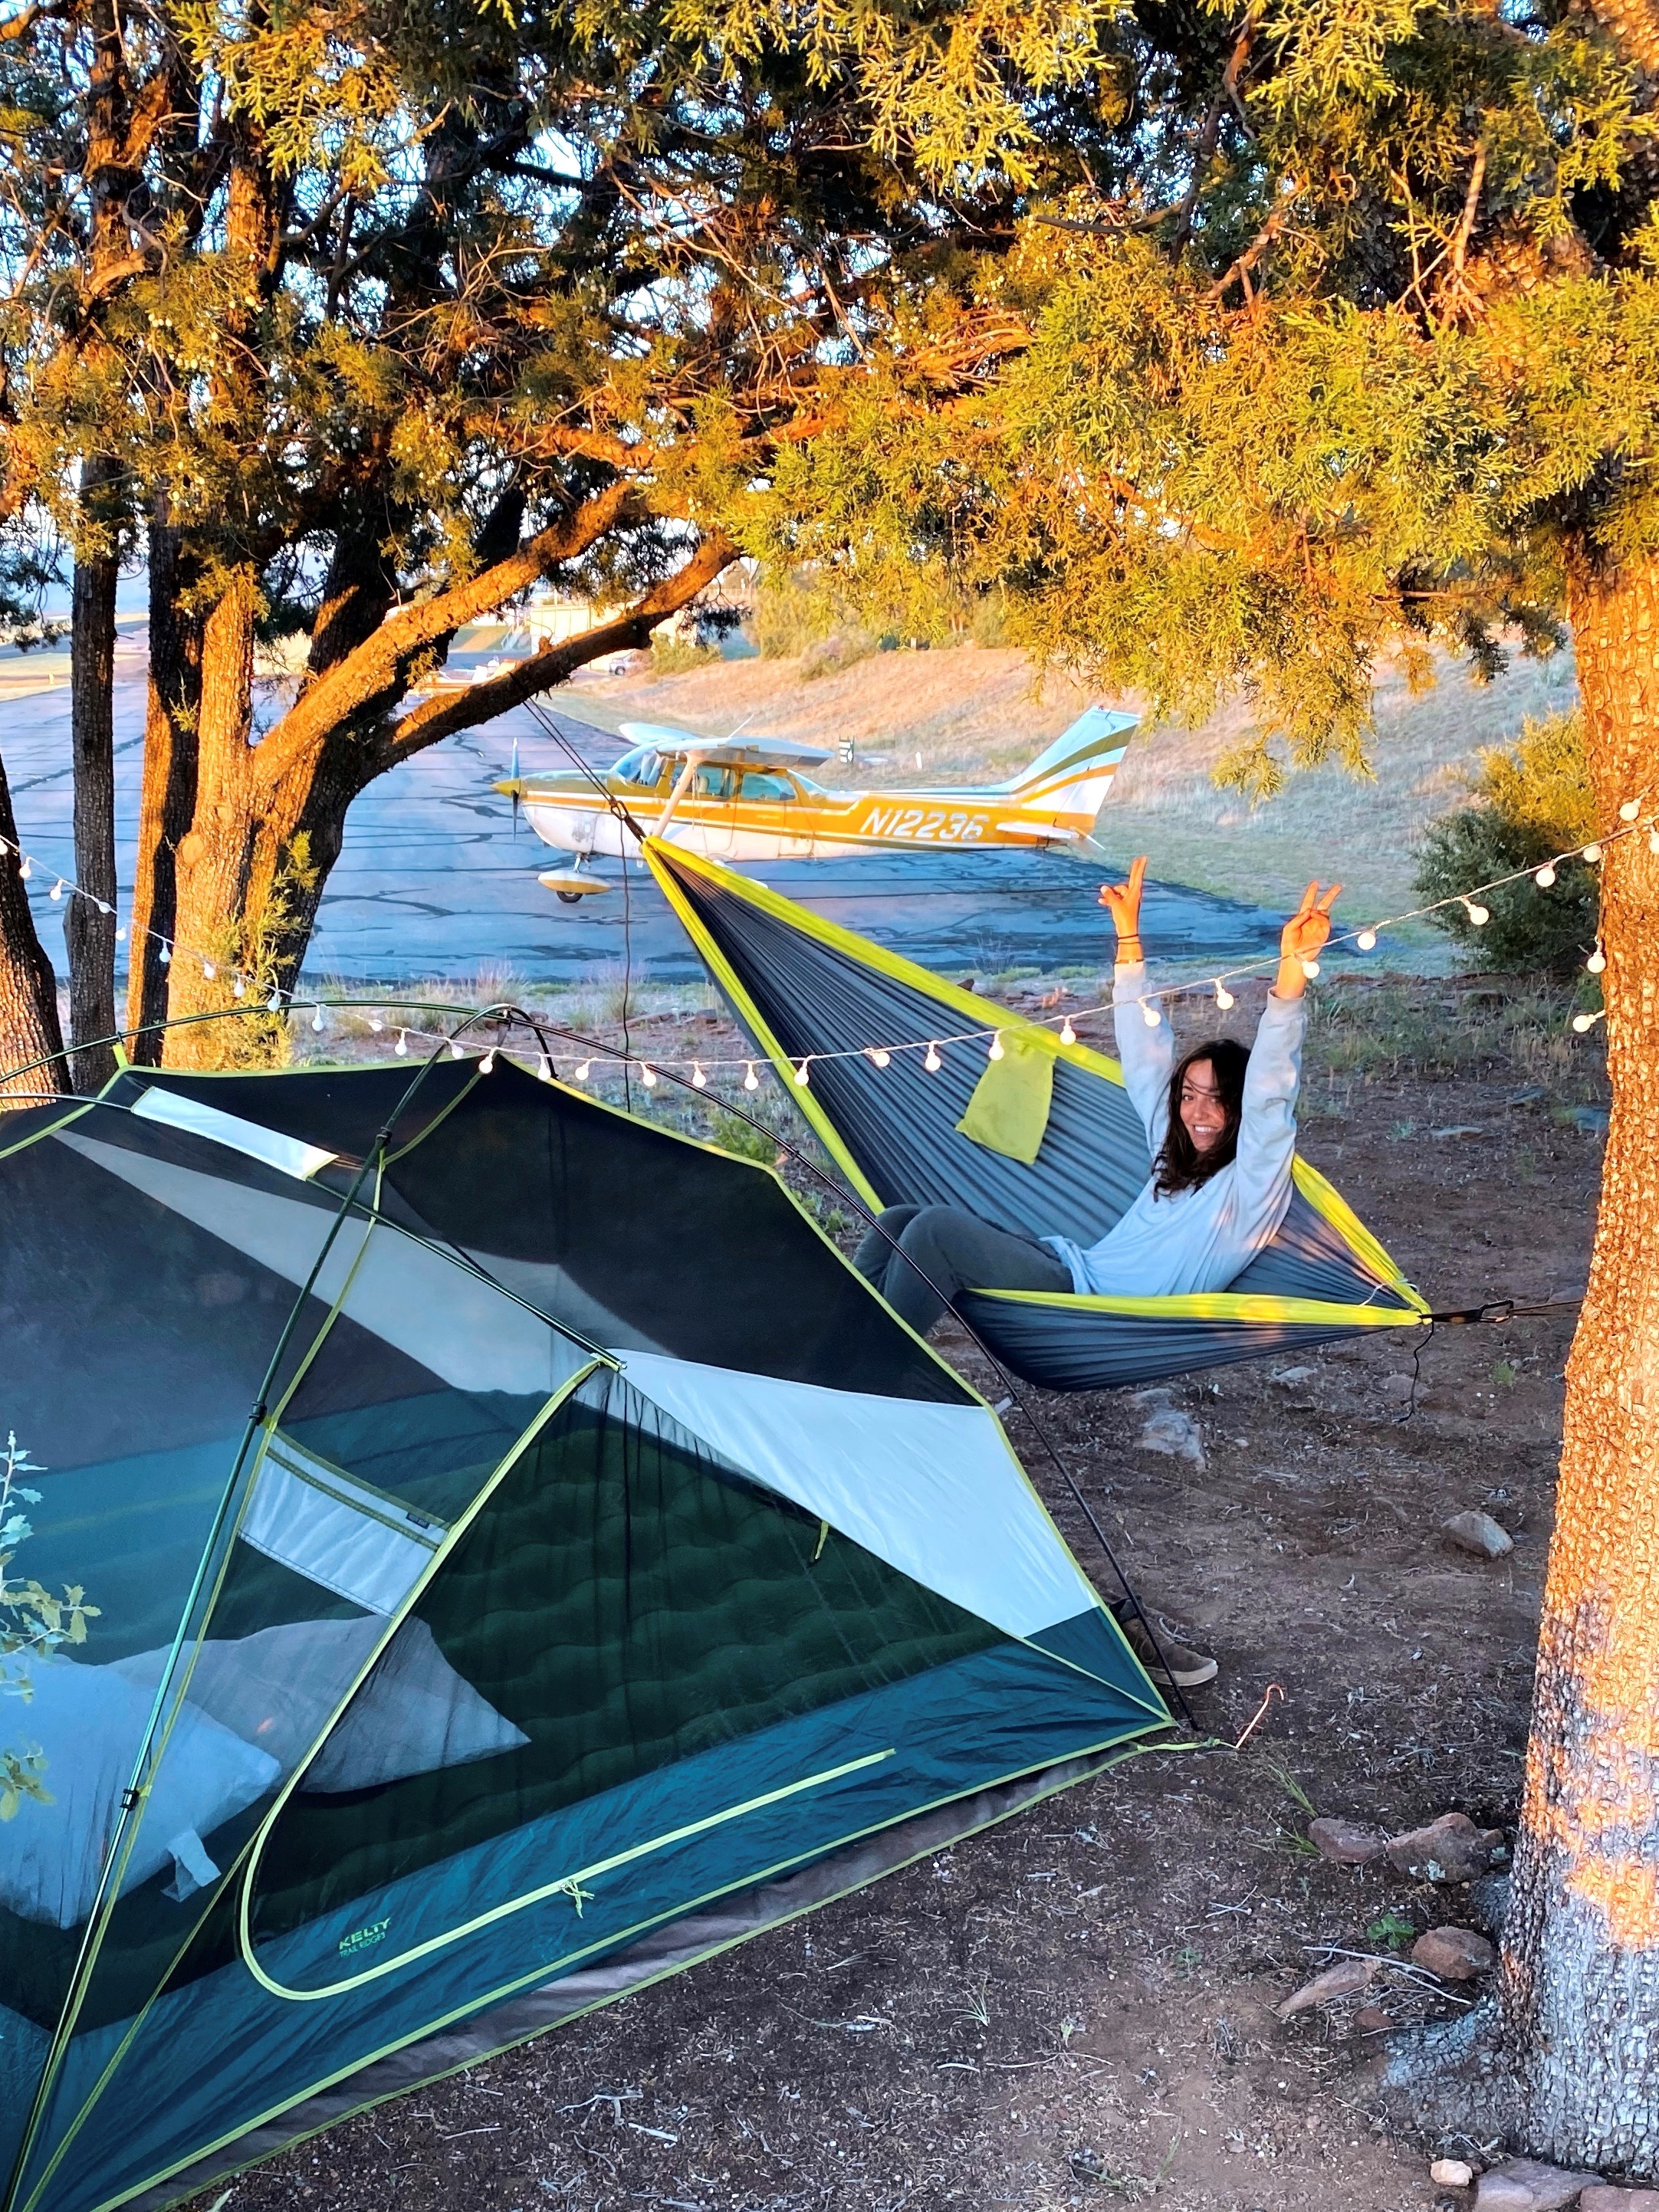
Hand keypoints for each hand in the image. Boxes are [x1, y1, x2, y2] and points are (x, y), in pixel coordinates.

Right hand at [1098, 855, 1146, 945]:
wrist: (1126, 930)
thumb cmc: (1124, 917)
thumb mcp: (1115, 904)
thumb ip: (1109, 895)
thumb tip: (1103, 888)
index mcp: (1134, 892)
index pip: (1137, 876)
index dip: (1139, 867)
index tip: (1144, 858)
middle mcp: (1132, 894)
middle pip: (1131, 879)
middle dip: (1133, 870)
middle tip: (1137, 860)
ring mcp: (1128, 900)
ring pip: (1119, 891)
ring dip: (1111, 893)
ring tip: (1103, 897)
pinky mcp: (1124, 905)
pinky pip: (1116, 898)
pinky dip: (1110, 899)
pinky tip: (1101, 901)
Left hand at [1274, 880, 1340, 996]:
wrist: (1296, 957)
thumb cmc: (1289, 944)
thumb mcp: (1289, 928)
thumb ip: (1298, 918)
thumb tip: (1310, 910)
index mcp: (1303, 917)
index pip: (1309, 902)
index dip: (1312, 892)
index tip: (1315, 883)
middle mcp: (1313, 920)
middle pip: (1323, 904)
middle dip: (1330, 895)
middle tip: (1338, 886)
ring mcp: (1320, 926)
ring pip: (1324, 912)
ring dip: (1318, 911)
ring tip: (1311, 915)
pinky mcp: (1324, 932)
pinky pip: (1324, 920)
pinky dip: (1319, 917)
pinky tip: (1314, 919)